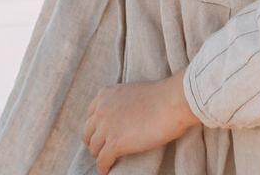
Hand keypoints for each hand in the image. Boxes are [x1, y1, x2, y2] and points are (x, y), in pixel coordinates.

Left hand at [82, 70, 198, 173]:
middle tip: (104, 149)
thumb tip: (123, 117)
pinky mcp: (115, 143)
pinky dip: (104, 168)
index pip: (90, 115)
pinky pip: (102, 161)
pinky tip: (107, 171)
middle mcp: (101, 109)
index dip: (95, 128)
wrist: (171, 101)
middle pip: (88, 133)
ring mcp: (107, 126)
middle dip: (95, 142)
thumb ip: (122, 103)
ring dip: (100, 156)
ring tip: (107, 161)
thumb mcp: (132, 92)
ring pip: (94, 149)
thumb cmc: (161, 96)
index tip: (101, 135)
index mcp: (105, 94)